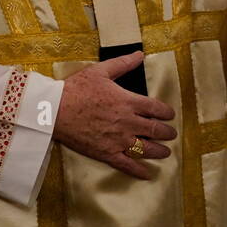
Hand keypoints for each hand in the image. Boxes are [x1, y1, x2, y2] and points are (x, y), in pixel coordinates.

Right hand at [53, 51, 176, 179]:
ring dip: (159, 151)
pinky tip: (148, 173)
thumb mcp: (100, 71)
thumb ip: (123, 63)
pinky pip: (127, 165)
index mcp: (128, 101)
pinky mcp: (106, 153)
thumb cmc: (76, 89)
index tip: (170, 115)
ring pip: (146, 149)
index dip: (166, 112)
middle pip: (155, 130)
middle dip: (167, 133)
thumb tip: (140, 54)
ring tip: (165, 152)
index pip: (156, 108)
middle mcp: (127, 122)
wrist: (54, 110)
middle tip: (171, 134)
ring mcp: (118, 140)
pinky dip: (140, 171)